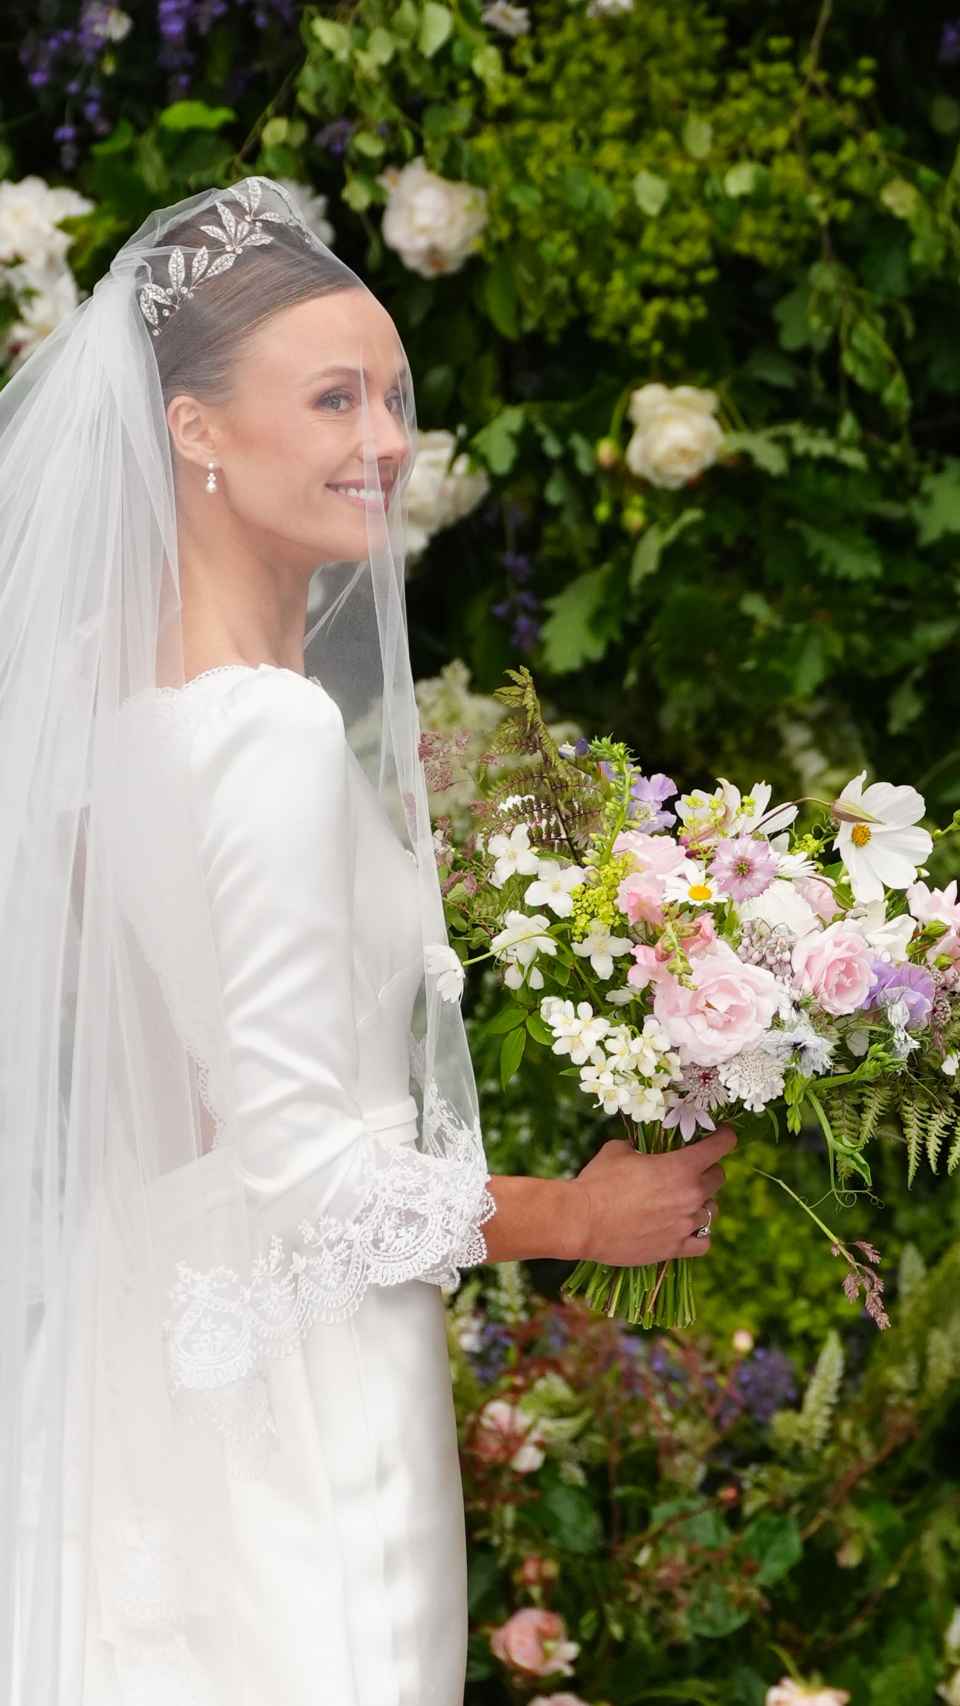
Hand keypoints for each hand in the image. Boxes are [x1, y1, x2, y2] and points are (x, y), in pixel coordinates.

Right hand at [566, 1124, 736, 1265]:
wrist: (582, 1221)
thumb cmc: (598, 1181)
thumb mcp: (617, 1150)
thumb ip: (638, 1147)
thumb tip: (639, 1149)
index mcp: (681, 1167)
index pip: (720, 1147)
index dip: (725, 1138)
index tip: (725, 1136)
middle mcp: (690, 1195)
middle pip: (718, 1178)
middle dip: (708, 1171)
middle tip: (691, 1171)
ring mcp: (685, 1224)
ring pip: (712, 1211)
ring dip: (701, 1203)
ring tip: (684, 1202)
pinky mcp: (675, 1248)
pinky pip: (703, 1243)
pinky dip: (698, 1235)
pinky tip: (686, 1229)